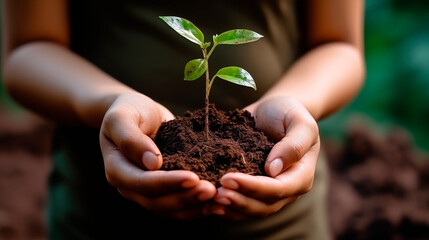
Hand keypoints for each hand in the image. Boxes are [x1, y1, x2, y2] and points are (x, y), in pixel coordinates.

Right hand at [99, 92, 215, 218]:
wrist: (138, 113)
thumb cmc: (129, 110)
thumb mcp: (122, 117)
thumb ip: (131, 138)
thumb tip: (153, 162)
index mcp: (117, 170)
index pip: (142, 183)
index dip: (167, 183)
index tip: (192, 177)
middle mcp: (131, 187)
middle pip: (158, 201)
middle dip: (186, 197)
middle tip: (211, 190)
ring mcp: (148, 192)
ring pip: (171, 209)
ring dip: (195, 206)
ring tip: (218, 199)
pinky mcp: (165, 190)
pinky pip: (180, 206)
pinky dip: (198, 207)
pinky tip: (218, 204)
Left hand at [209, 96, 319, 219]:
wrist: (274, 110)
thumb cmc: (289, 113)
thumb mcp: (299, 121)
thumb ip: (294, 144)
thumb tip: (272, 170)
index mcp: (301, 175)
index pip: (278, 189)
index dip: (253, 187)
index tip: (228, 178)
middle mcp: (286, 189)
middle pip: (264, 206)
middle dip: (239, 201)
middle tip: (216, 193)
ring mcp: (268, 192)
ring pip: (251, 210)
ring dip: (231, 207)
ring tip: (211, 199)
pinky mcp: (252, 189)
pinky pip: (240, 204)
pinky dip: (226, 206)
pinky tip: (209, 203)